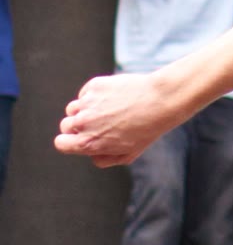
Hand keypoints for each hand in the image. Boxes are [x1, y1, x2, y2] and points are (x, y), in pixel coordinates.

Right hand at [55, 71, 183, 167]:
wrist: (159, 102)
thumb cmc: (146, 131)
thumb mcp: (128, 155)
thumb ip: (104, 159)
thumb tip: (90, 155)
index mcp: (89, 142)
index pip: (61, 144)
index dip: (68, 142)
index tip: (78, 139)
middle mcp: (84, 122)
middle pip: (65, 125)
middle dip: (77, 127)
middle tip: (100, 125)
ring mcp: (87, 103)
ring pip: (73, 108)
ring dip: (84, 111)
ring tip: (108, 112)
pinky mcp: (93, 86)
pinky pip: (86, 94)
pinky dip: (94, 97)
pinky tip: (114, 99)